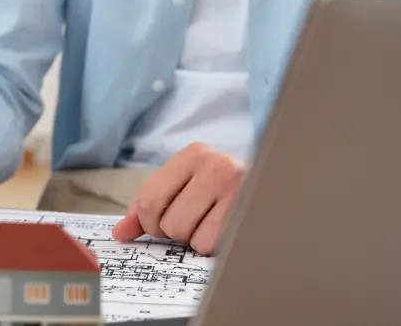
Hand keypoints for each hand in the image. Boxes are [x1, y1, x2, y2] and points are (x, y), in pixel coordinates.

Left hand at [111, 143, 246, 255]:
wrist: (281, 185)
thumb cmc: (224, 190)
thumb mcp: (186, 185)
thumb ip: (148, 206)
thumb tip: (120, 233)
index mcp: (194, 154)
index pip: (148, 199)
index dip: (148, 222)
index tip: (158, 225)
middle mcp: (216, 165)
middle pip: (166, 222)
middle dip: (173, 232)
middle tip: (192, 222)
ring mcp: (238, 189)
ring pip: (188, 237)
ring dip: (196, 239)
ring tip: (214, 222)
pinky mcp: (251, 213)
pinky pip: (212, 246)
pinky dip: (216, 246)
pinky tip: (228, 230)